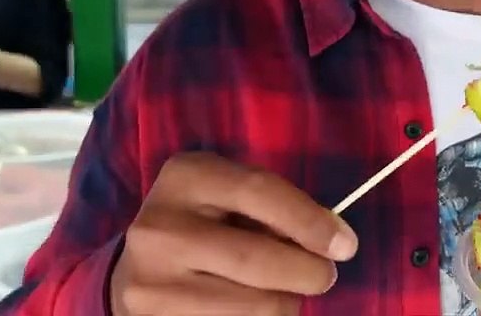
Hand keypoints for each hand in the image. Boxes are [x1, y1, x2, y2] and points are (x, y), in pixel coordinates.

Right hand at [111, 152, 358, 315]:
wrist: (134, 269)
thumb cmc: (202, 223)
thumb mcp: (228, 196)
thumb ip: (273, 207)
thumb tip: (334, 239)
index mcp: (186, 176)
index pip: (259, 192)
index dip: (310, 221)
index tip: (345, 245)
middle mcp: (160, 226)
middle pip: (257, 259)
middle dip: (307, 272)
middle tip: (323, 276)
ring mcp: (150, 280)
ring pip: (251, 306)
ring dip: (284, 304)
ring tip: (283, 293)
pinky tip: (251, 307)